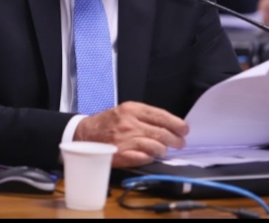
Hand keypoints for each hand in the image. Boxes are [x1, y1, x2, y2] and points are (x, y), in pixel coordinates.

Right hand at [73, 101, 188, 167]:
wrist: (84, 135)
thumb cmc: (107, 123)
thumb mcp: (125, 111)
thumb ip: (144, 116)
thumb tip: (168, 125)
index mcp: (131, 109)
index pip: (161, 116)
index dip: (176, 124)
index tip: (184, 129)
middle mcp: (129, 124)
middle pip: (161, 133)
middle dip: (175, 140)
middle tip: (180, 143)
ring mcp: (125, 140)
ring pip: (155, 147)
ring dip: (163, 150)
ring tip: (164, 150)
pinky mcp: (120, 155)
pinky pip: (144, 158)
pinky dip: (150, 158)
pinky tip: (149, 156)